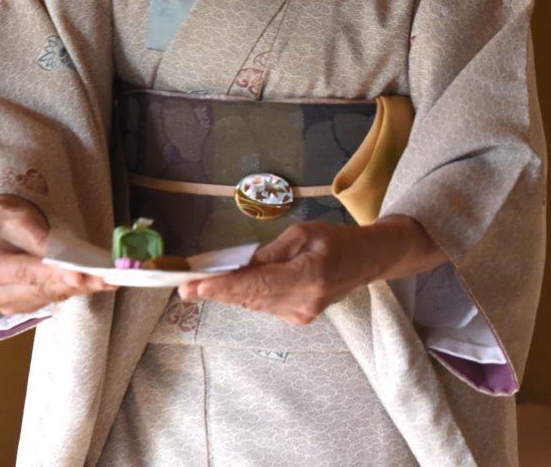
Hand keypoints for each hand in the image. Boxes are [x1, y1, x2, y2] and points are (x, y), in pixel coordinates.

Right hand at [0, 195, 114, 314]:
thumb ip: (38, 239)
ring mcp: (5, 304)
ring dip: (78, 289)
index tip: (80, 275)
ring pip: (49, 297)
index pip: (24, 272)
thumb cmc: (5, 222)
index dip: (53, 275)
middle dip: (75, 283)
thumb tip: (63, 258)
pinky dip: (70, 290)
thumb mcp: (19, 219)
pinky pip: (49, 299)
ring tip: (105, 280)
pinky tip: (91, 283)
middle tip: (105, 278)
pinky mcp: (21, 307)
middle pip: (40, 289)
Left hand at [178, 215, 444, 324]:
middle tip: (182, 286)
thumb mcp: (302, 234)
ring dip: (225, 295)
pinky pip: (263, 305)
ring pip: (253, 304)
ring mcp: (301, 314)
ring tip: (195, 285)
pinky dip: (242, 296)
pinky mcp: (299, 317)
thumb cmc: (336, 239)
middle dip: (215, 292)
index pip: (257, 285)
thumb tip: (239, 265)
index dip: (223, 287)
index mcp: (309, 276)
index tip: (195, 286)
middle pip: (249, 298)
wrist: (368, 261)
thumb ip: (270, 253)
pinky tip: (223, 288)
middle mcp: (304, 302)